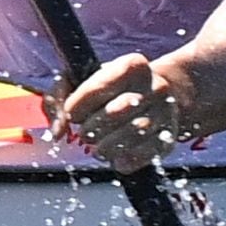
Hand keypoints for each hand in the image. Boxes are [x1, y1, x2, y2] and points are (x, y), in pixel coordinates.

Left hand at [53, 51, 198, 169]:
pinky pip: (144, 154)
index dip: (78, 104)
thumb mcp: (86, 78)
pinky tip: (116, 156)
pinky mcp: (169, 138)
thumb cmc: (116, 88)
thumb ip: (61, 97)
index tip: (71, 113)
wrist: (162, 95)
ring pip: (132, 135)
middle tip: (86, 133)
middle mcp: (155, 87)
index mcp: (133, 65)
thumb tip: (57, 131)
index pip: (100, 86)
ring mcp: (165, 113)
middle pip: (115, 113)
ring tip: (99, 147)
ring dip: (106, 147)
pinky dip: (125, 160)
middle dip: (92, 128)